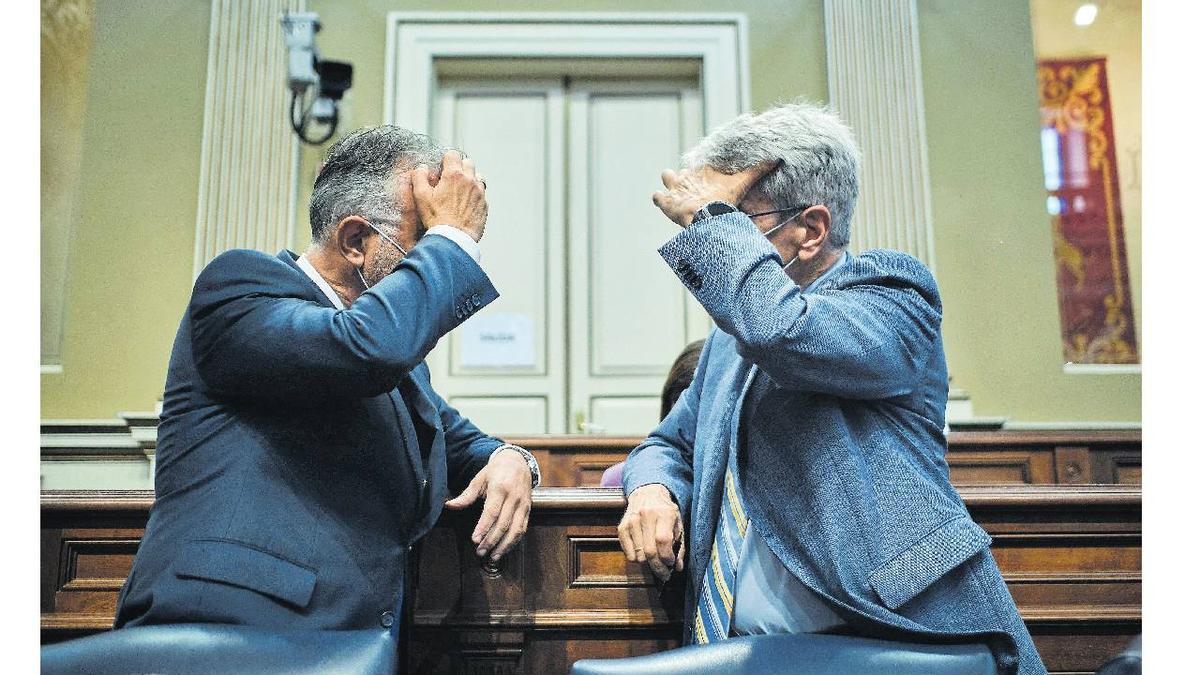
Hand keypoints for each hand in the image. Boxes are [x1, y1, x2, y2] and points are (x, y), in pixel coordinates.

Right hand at [411, 150, 488, 241]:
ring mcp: (479, 193)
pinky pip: (482, 194)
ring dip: (470, 180)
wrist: (454, 239)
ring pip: (478, 177)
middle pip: (468, 162)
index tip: (442, 168)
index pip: (453, 154)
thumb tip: (421, 168)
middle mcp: (470, 181)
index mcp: (454, 175)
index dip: (446, 160)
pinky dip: (475, 196)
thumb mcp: (421, 196)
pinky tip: (465, 205)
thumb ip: (419, 177)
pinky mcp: (484, 205)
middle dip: (459, 167)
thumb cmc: (437, 219)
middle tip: (450, 179)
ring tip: (460, 191)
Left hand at [444, 448, 532, 561]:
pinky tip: (504, 549)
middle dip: (491, 540)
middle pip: (503, 523)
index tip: (475, 539)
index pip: (492, 511)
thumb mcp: (479, 479)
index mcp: (500, 488)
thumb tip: (449, 505)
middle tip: (480, 551)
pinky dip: (514, 541)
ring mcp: (523, 504)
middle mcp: (513, 497)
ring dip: (504, 545)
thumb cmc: (496, 471)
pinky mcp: (528, 510)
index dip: (483, 527)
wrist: (518, 462)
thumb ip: (466, 495)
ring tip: (493, 556)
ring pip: (515, 529)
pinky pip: (522, 529)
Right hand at [618, 483, 684, 582]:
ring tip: (655, 561)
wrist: (648, 494)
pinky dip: (637, 559)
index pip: (663, 541)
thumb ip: (680, 546)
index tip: (671, 564)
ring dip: (648, 564)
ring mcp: (632, 521)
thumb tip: (677, 567)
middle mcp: (646, 515)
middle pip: (649, 551)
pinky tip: (644, 555)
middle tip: (664, 574)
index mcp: (664, 513)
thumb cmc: (666, 511)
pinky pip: (628, 553)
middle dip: (658, 568)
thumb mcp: (678, 524)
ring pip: (638, 555)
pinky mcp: (622, 527)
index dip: (667, 558)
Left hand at [651, 161, 778, 227]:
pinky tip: (661, 199)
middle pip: (683, 170)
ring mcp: (675, 189)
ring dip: (669, 184)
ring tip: (674, 192)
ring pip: (667, 178)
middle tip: (689, 186)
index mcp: (703, 172)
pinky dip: (659, 199)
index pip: (702, 166)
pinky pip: (657, 197)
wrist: (706, 215)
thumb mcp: (740, 184)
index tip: (706, 176)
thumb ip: (756, 171)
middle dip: (683, 176)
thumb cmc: (722, 200)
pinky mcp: (666, 202)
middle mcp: (688, 177)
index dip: (702, 171)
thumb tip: (777, 159)